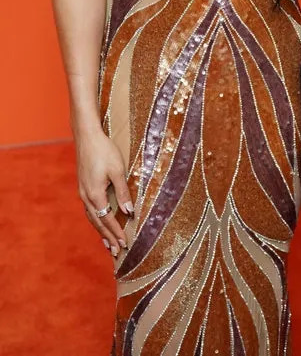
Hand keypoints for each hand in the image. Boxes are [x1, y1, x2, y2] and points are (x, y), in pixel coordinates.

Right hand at [76, 129, 133, 255]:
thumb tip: (129, 212)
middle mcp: (86, 196)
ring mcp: (83, 192)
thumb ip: (123, 192)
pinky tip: (100, 221)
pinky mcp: (83, 186)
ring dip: (100, 231)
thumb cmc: (104, 150)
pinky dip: (96, 219)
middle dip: (108, 237)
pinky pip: (89, 209)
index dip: (116, 233)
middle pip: (98, 222)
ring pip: (92, 217)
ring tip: (107, 244)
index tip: (124, 245)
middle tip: (116, 252)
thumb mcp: (118, 170)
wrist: (87, 136)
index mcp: (95, 194)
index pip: (107, 219)